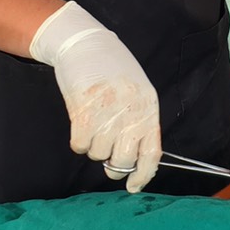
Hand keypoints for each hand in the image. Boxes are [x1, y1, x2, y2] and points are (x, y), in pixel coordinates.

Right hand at [30, 1, 161, 191]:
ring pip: (98, 154)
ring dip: (94, 147)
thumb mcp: (137, 91)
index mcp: (148, 107)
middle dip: (114, 166)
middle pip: (123, 160)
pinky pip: (79, 145)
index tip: (133, 186)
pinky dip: (78, 141)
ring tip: (94, 126)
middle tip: (107, 157)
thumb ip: (139, 120)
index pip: (151, 153)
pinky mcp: (83, 112)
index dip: (143, 175)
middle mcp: (130, 111)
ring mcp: (106, 112)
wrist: (84, 43)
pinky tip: (81, 124)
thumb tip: (135, 158)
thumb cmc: (111, 68)